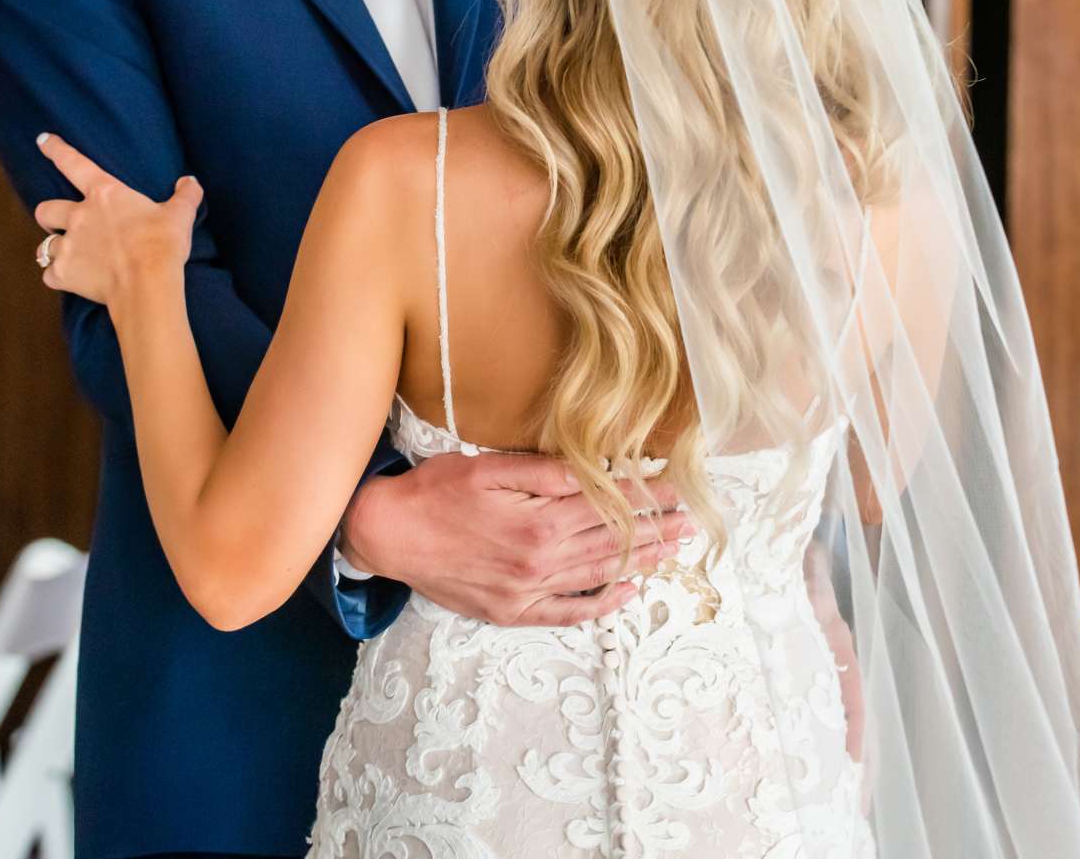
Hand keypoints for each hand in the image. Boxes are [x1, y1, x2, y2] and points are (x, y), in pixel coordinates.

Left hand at [33, 135, 201, 310]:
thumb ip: (185, 196)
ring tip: (67, 255)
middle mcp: (80, 216)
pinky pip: (51, 275)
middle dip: (49, 215)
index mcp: (104, 194)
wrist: (147, 283)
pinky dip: (58, 278)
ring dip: (53, 249)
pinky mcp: (65, 273)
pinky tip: (70, 281)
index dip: (55, 149)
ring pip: (44, 245)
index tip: (42, 140)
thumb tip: (190, 182)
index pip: (73, 163)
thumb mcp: (179, 215)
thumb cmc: (162, 244)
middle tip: (58, 223)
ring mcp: (69, 246)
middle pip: (45, 210)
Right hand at [341, 450, 696, 626]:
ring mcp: (527, 591)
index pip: (608, 508)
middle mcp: (539, 560)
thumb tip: (595, 471)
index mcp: (538, 521)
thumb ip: (545, 472)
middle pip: (611, 543)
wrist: (388, 534)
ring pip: (597, 575)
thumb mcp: (489, 467)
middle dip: (656, 531)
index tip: (678, 490)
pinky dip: (600, 605)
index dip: (646, 499)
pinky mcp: (511, 611)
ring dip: (641, 563)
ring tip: (673, 551)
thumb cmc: (435, 491)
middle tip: (692, 523)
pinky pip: (567, 612)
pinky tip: (627, 594)